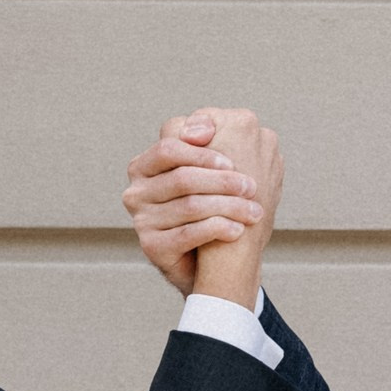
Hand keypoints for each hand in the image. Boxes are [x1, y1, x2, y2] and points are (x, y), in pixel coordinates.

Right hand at [123, 111, 266, 296]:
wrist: (207, 260)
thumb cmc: (210, 204)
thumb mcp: (209, 167)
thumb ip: (208, 140)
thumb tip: (203, 130)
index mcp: (144, 165)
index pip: (169, 149)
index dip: (203, 154)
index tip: (233, 162)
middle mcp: (136, 191)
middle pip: (182, 178)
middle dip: (222, 182)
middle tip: (251, 188)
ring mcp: (141, 221)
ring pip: (189, 206)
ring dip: (228, 206)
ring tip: (253, 211)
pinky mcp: (152, 247)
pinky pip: (187, 234)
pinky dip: (217, 229)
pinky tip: (237, 229)